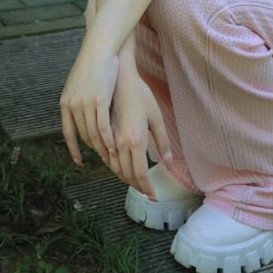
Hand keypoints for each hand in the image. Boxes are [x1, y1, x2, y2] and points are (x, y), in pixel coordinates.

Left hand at [60, 41, 119, 166]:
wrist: (98, 49)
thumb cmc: (91, 64)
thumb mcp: (77, 84)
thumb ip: (77, 99)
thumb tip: (79, 112)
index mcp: (66, 103)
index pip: (68, 132)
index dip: (73, 149)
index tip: (79, 161)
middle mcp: (73, 106)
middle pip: (84, 135)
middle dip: (93, 148)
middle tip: (103, 158)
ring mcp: (86, 104)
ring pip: (94, 133)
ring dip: (102, 148)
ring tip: (110, 157)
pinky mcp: (99, 101)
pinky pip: (103, 126)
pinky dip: (108, 139)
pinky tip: (114, 146)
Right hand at [106, 71, 172, 199]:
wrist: (119, 76)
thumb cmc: (140, 94)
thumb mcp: (156, 116)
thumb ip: (162, 141)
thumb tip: (169, 162)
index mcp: (136, 140)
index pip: (140, 174)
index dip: (147, 188)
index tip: (153, 196)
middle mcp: (121, 143)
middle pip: (127, 174)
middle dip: (137, 186)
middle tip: (146, 191)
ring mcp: (110, 138)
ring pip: (115, 168)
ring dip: (125, 178)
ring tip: (136, 182)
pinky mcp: (103, 133)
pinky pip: (107, 157)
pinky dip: (114, 167)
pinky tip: (121, 166)